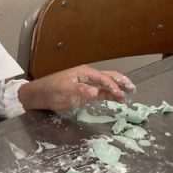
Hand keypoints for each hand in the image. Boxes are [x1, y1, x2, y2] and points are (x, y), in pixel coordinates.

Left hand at [18, 65, 135, 111]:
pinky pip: (102, 93)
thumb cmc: (49, 90)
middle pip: (109, 77)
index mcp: (84, 72)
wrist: (39, 95)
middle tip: (133, 89)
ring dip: (119, 89)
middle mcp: (88, 77)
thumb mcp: (63, 90)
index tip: (119, 94)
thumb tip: (96, 91)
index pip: (102, 78)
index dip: (112, 86)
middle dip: (121, 82)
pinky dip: (111, 96)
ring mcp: (88, 85)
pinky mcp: (86, 93)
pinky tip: (119, 99)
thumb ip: (80, 90)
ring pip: (107, 85)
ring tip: (130, 94)